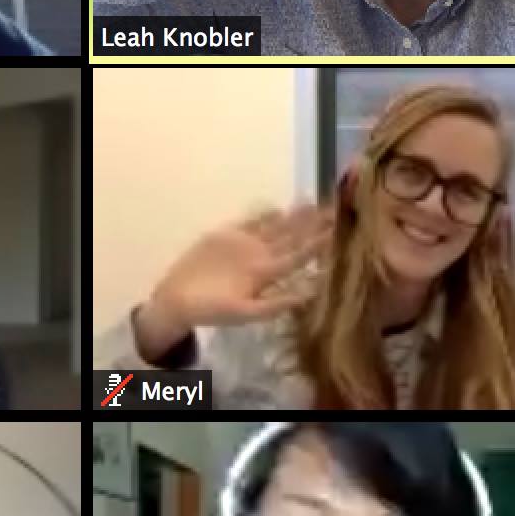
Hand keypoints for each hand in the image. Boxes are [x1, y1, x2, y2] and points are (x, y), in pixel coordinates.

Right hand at [143, 203, 330, 345]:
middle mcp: (261, 257)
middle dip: (312, 225)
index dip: (316, 244)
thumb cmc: (212, 311)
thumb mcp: (244, 312)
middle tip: (334, 210)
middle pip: (291, 238)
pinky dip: (263, 215)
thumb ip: (275, 304)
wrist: (178, 300)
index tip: (335, 232)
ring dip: (293, 216)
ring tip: (313, 203)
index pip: (298, 257)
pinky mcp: (227, 236)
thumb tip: (309, 296)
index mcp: (267, 275)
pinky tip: (278, 207)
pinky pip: (249, 223)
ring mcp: (245, 245)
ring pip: (274, 227)